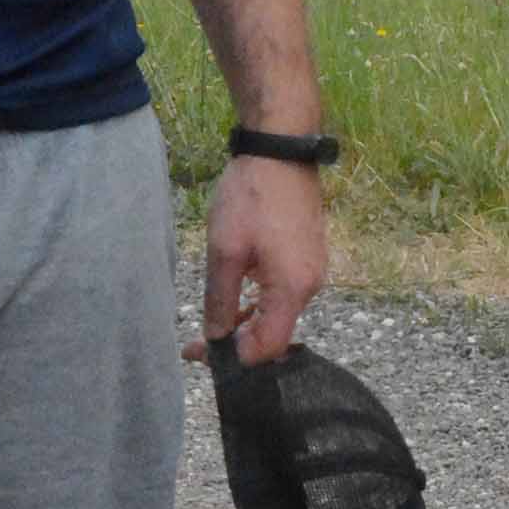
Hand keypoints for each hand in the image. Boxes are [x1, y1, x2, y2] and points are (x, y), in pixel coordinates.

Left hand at [192, 153, 328, 366]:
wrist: (281, 150)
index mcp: (292, 288)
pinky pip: (284, 294)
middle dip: (236, 343)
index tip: (202, 353)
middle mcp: (311, 286)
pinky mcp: (308, 257)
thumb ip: (220, 299)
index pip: (268, 347)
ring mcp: (313, 271)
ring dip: (246, 322)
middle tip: (196, 344)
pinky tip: (237, 294)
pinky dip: (259, 302)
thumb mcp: (224, 251)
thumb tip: (217, 336)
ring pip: (278, 314)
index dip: (235, 359)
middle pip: (275, 335)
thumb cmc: (252, 195)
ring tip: (213, 319)